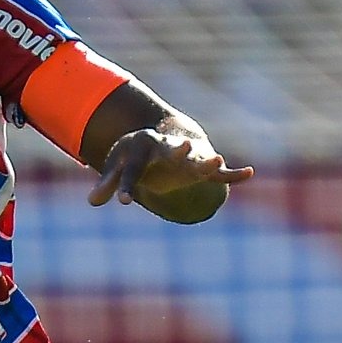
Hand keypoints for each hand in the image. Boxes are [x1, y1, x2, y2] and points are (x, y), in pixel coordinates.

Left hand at [87, 123, 255, 208]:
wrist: (156, 140)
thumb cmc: (132, 156)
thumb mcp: (117, 168)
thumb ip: (107, 184)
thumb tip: (92, 202)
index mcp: (141, 147)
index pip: (133, 170)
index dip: (127, 186)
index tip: (124, 201)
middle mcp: (165, 148)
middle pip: (170, 151)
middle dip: (176, 151)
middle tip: (183, 148)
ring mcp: (184, 158)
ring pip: (196, 160)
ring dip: (207, 161)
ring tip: (218, 159)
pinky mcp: (198, 169)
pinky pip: (218, 174)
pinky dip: (233, 175)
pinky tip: (249, 173)